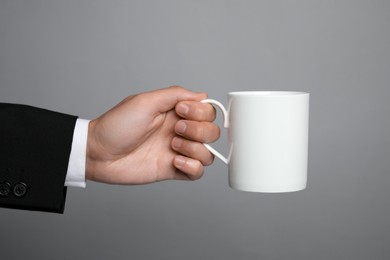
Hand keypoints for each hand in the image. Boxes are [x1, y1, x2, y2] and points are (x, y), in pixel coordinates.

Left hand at [85, 86, 218, 183]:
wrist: (99, 153)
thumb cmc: (117, 125)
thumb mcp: (145, 101)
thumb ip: (175, 94)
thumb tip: (202, 95)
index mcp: (175, 113)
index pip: (207, 111)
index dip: (200, 112)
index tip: (180, 111)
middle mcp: (180, 131)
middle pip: (212, 132)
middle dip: (199, 131)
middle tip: (175, 130)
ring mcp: (178, 152)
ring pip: (209, 153)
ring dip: (195, 149)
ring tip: (173, 148)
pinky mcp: (173, 170)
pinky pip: (198, 172)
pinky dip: (193, 167)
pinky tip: (175, 162)